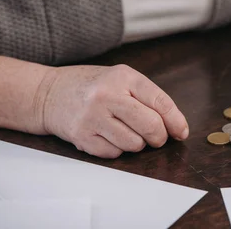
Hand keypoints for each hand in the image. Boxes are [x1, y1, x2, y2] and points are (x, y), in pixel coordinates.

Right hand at [38, 64, 188, 157]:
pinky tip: (108, 136)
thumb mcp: (121, 79)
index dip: (175, 120)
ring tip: (127, 132)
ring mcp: (92, 117)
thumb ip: (148, 98)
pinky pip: (113, 154)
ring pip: (133, 144)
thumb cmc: (94, 87)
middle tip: (156, 138)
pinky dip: (117, 150)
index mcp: (123, 77)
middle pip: (150, 125)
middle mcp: (107, 95)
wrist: (49, 93)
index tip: (181, 132)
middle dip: (159, 137)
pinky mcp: (81, 136)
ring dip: (137, 144)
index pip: (160, 102)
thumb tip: (175, 126)